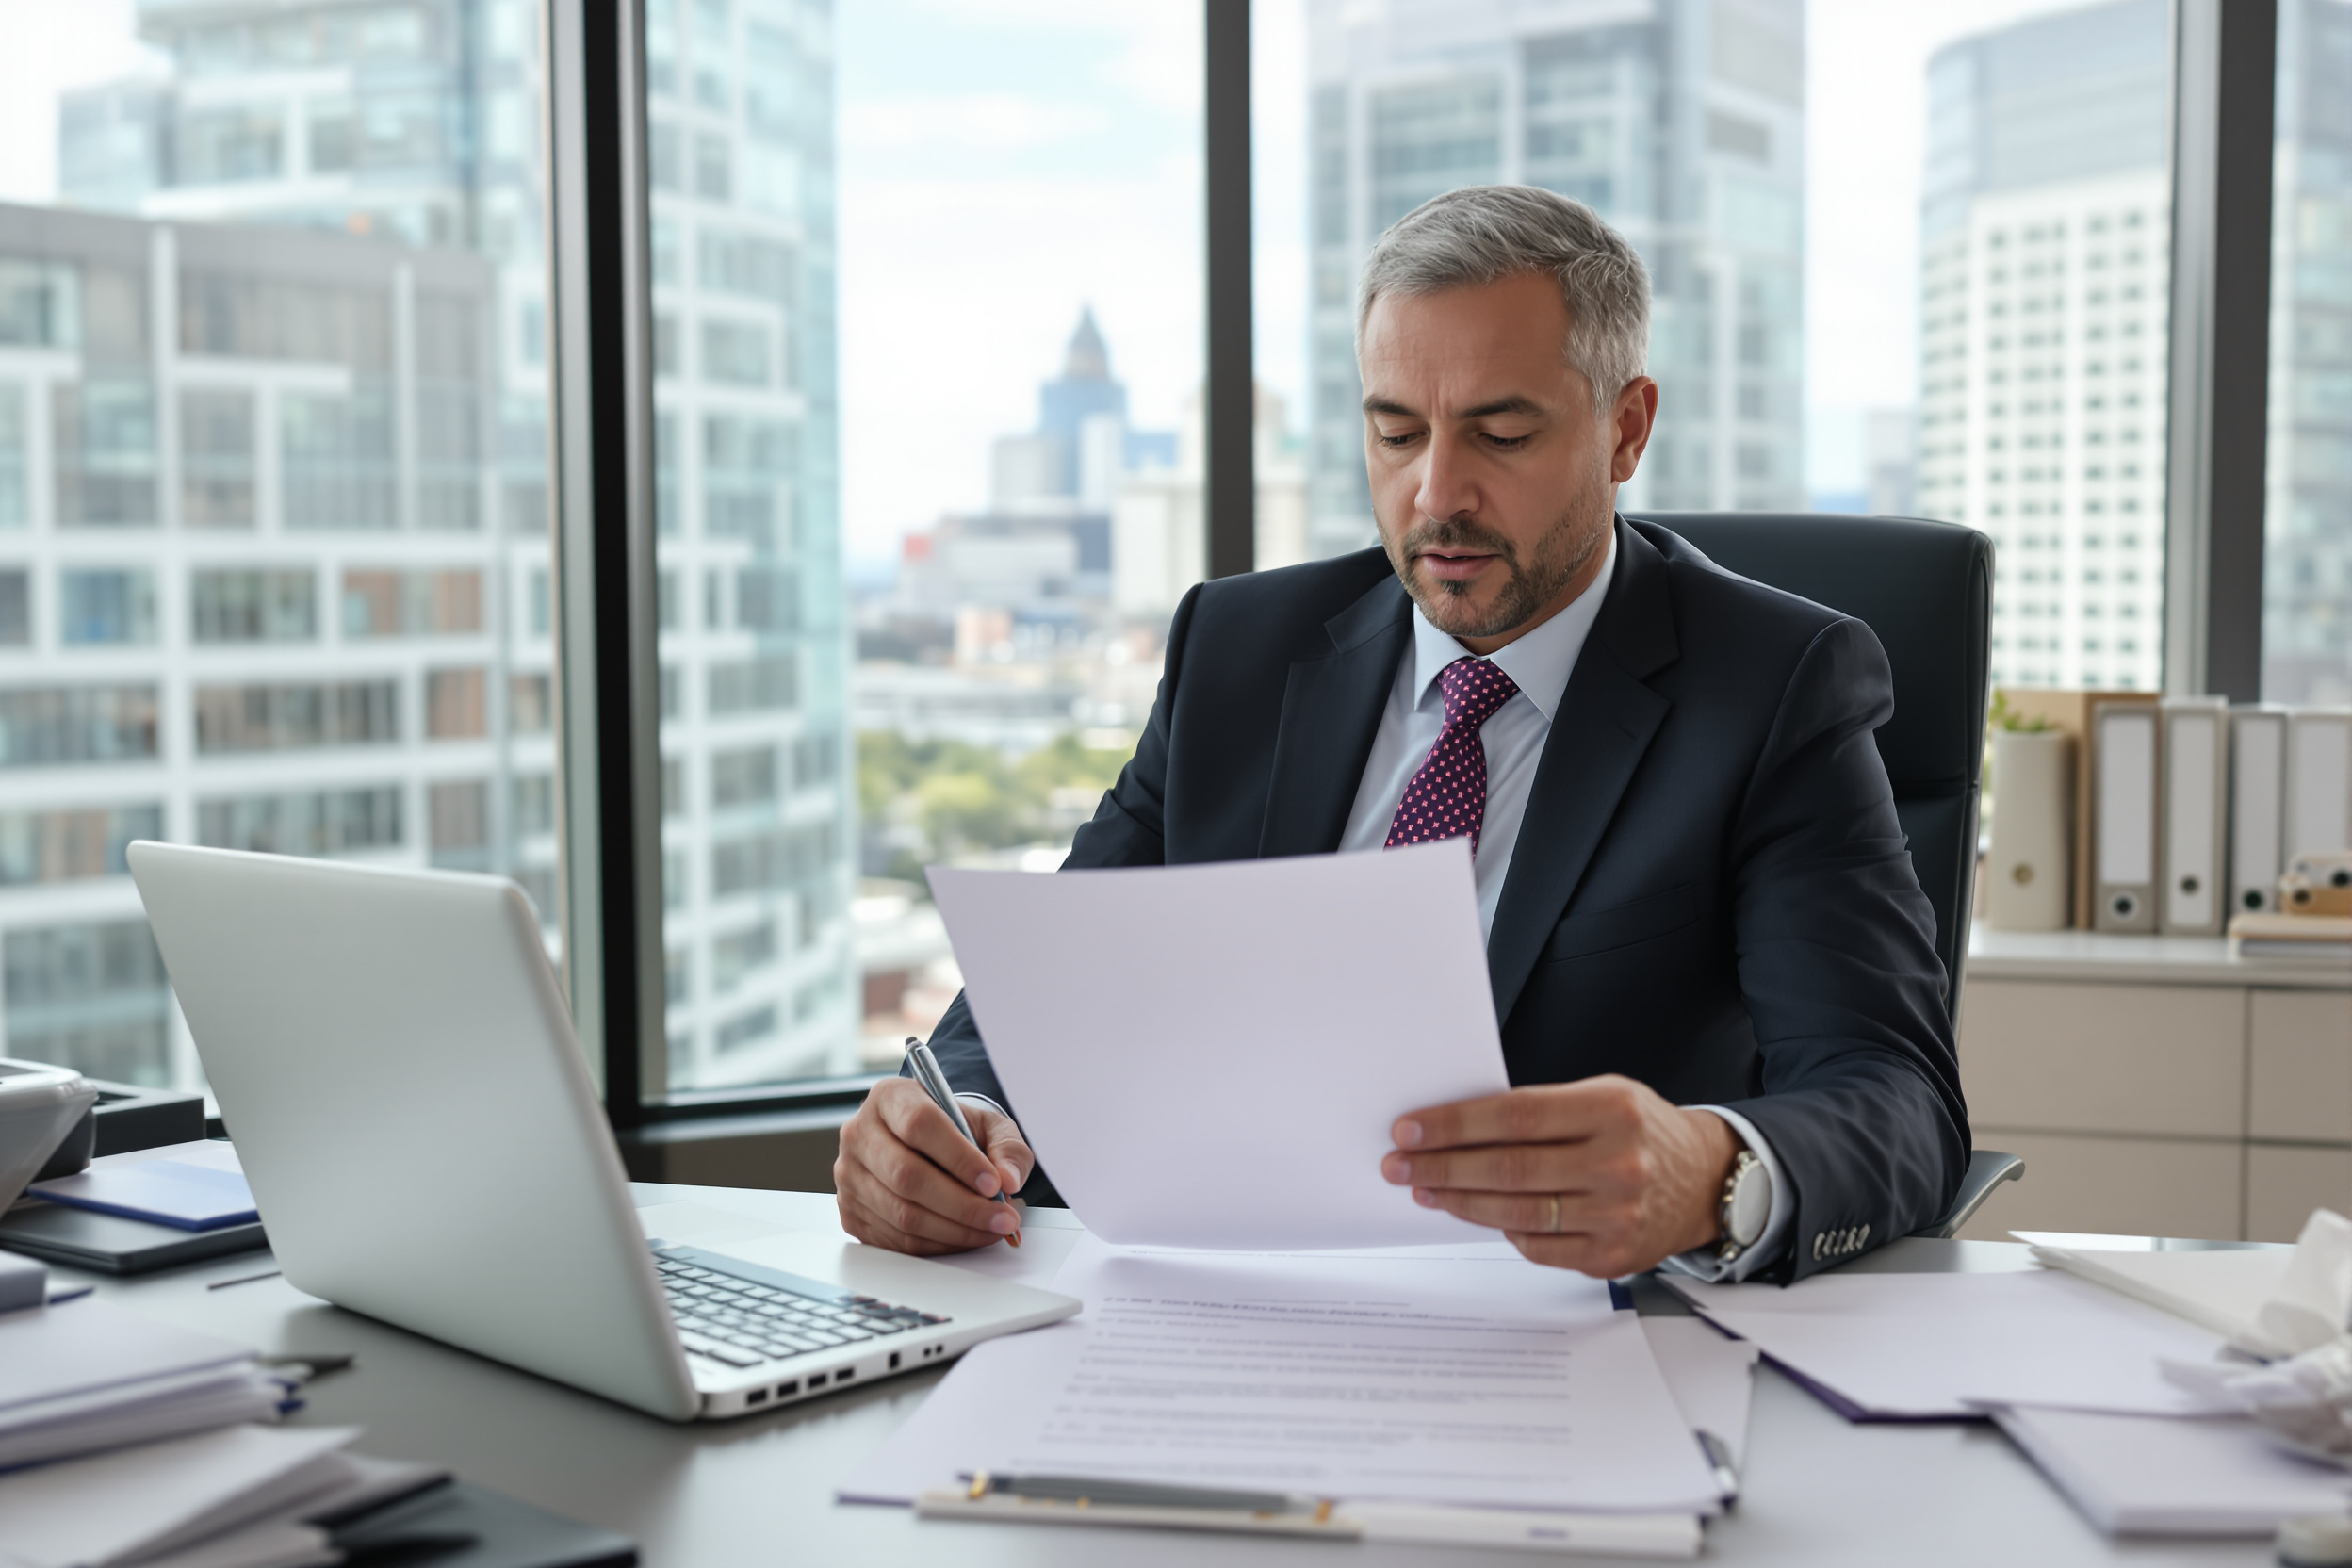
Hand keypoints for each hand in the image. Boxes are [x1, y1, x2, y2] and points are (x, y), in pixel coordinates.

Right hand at [835, 1078, 1030, 1254]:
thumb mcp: (988, 1124)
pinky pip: (896, 1239)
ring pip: (902, 1214)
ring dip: (955, 1230)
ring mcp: (849, 1176)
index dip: (959, 1158)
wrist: (926, 1145)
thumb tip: (1009, 1179)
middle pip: (907, 1176)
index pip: (919, 1124)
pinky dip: (938, 1245)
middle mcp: (859, 1134)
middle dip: (963, 1205)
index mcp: (889, 1097)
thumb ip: (1006, 1146)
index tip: (993, 1182)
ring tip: (992, 1229)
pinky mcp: (850, 1212)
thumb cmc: (955, 1131)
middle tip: (1002, 1217)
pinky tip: (966, 1237)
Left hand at [1381, 1075, 1738, 1276]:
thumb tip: (1458, 1126)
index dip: (1455, 1125)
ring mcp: (1616, 1216)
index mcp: (1612, 1111)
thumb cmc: (1642, 1130)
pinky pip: (1537, 1247)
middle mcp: (1618, 1164)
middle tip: (1399, 1164)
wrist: (1705, 1181)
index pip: (1515, 1115)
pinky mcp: (1610, 1257)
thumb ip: (1541, 1109)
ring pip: (1516, 1213)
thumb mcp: (1603, 1095)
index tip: (1410, 1128)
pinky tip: (1473, 1212)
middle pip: (1509, 1168)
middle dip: (1442, 1166)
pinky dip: (1500, 1229)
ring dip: (1458, 1201)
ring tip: (1423, 1189)